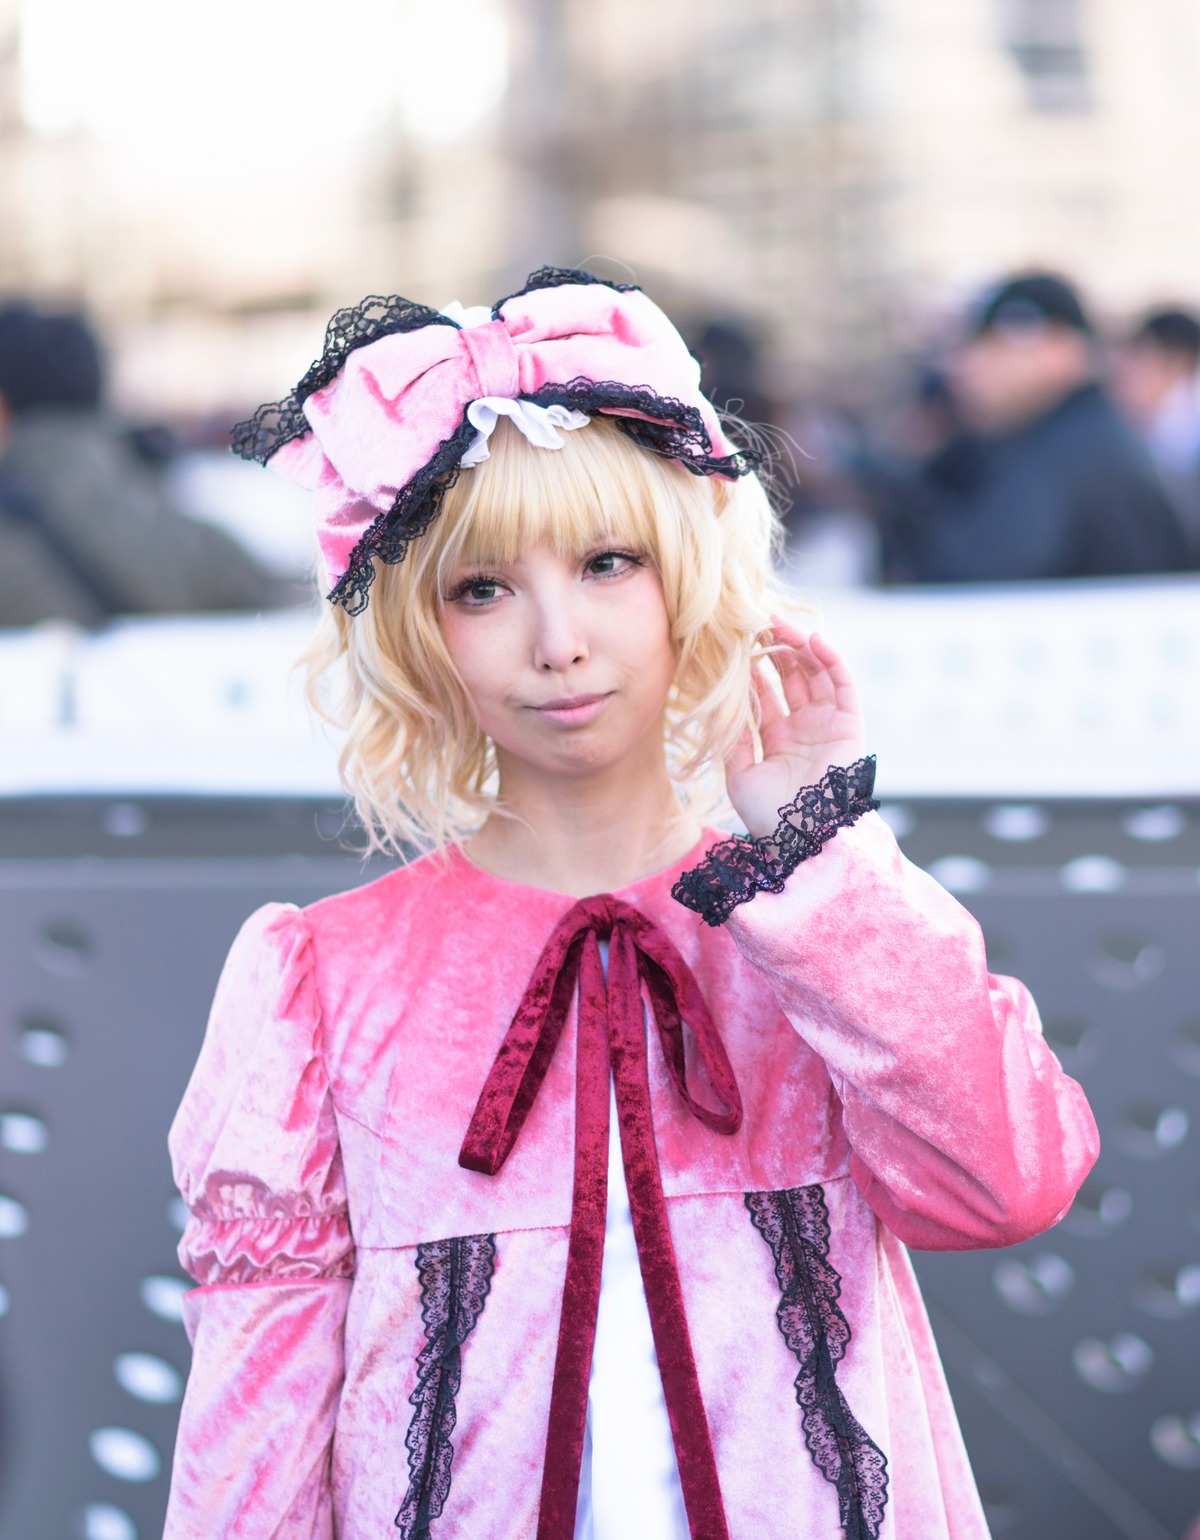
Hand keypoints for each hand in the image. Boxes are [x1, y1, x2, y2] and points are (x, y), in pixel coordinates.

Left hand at [725, 618, 866, 838]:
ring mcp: (826, 725)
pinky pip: (843, 685)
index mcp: (777, 740)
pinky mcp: (849, 724)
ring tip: (779, 624)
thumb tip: (721, 707)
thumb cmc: (768, 815)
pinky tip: (812, 640)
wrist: (802, 837)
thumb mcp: (738, 775)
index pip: (765, 694)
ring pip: (815, 674)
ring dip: (799, 647)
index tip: (735, 643)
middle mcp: (803, 729)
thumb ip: (732, 740)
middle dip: (774, 649)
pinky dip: (831, 660)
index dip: (752, 669)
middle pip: (790, 678)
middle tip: (756, 623)